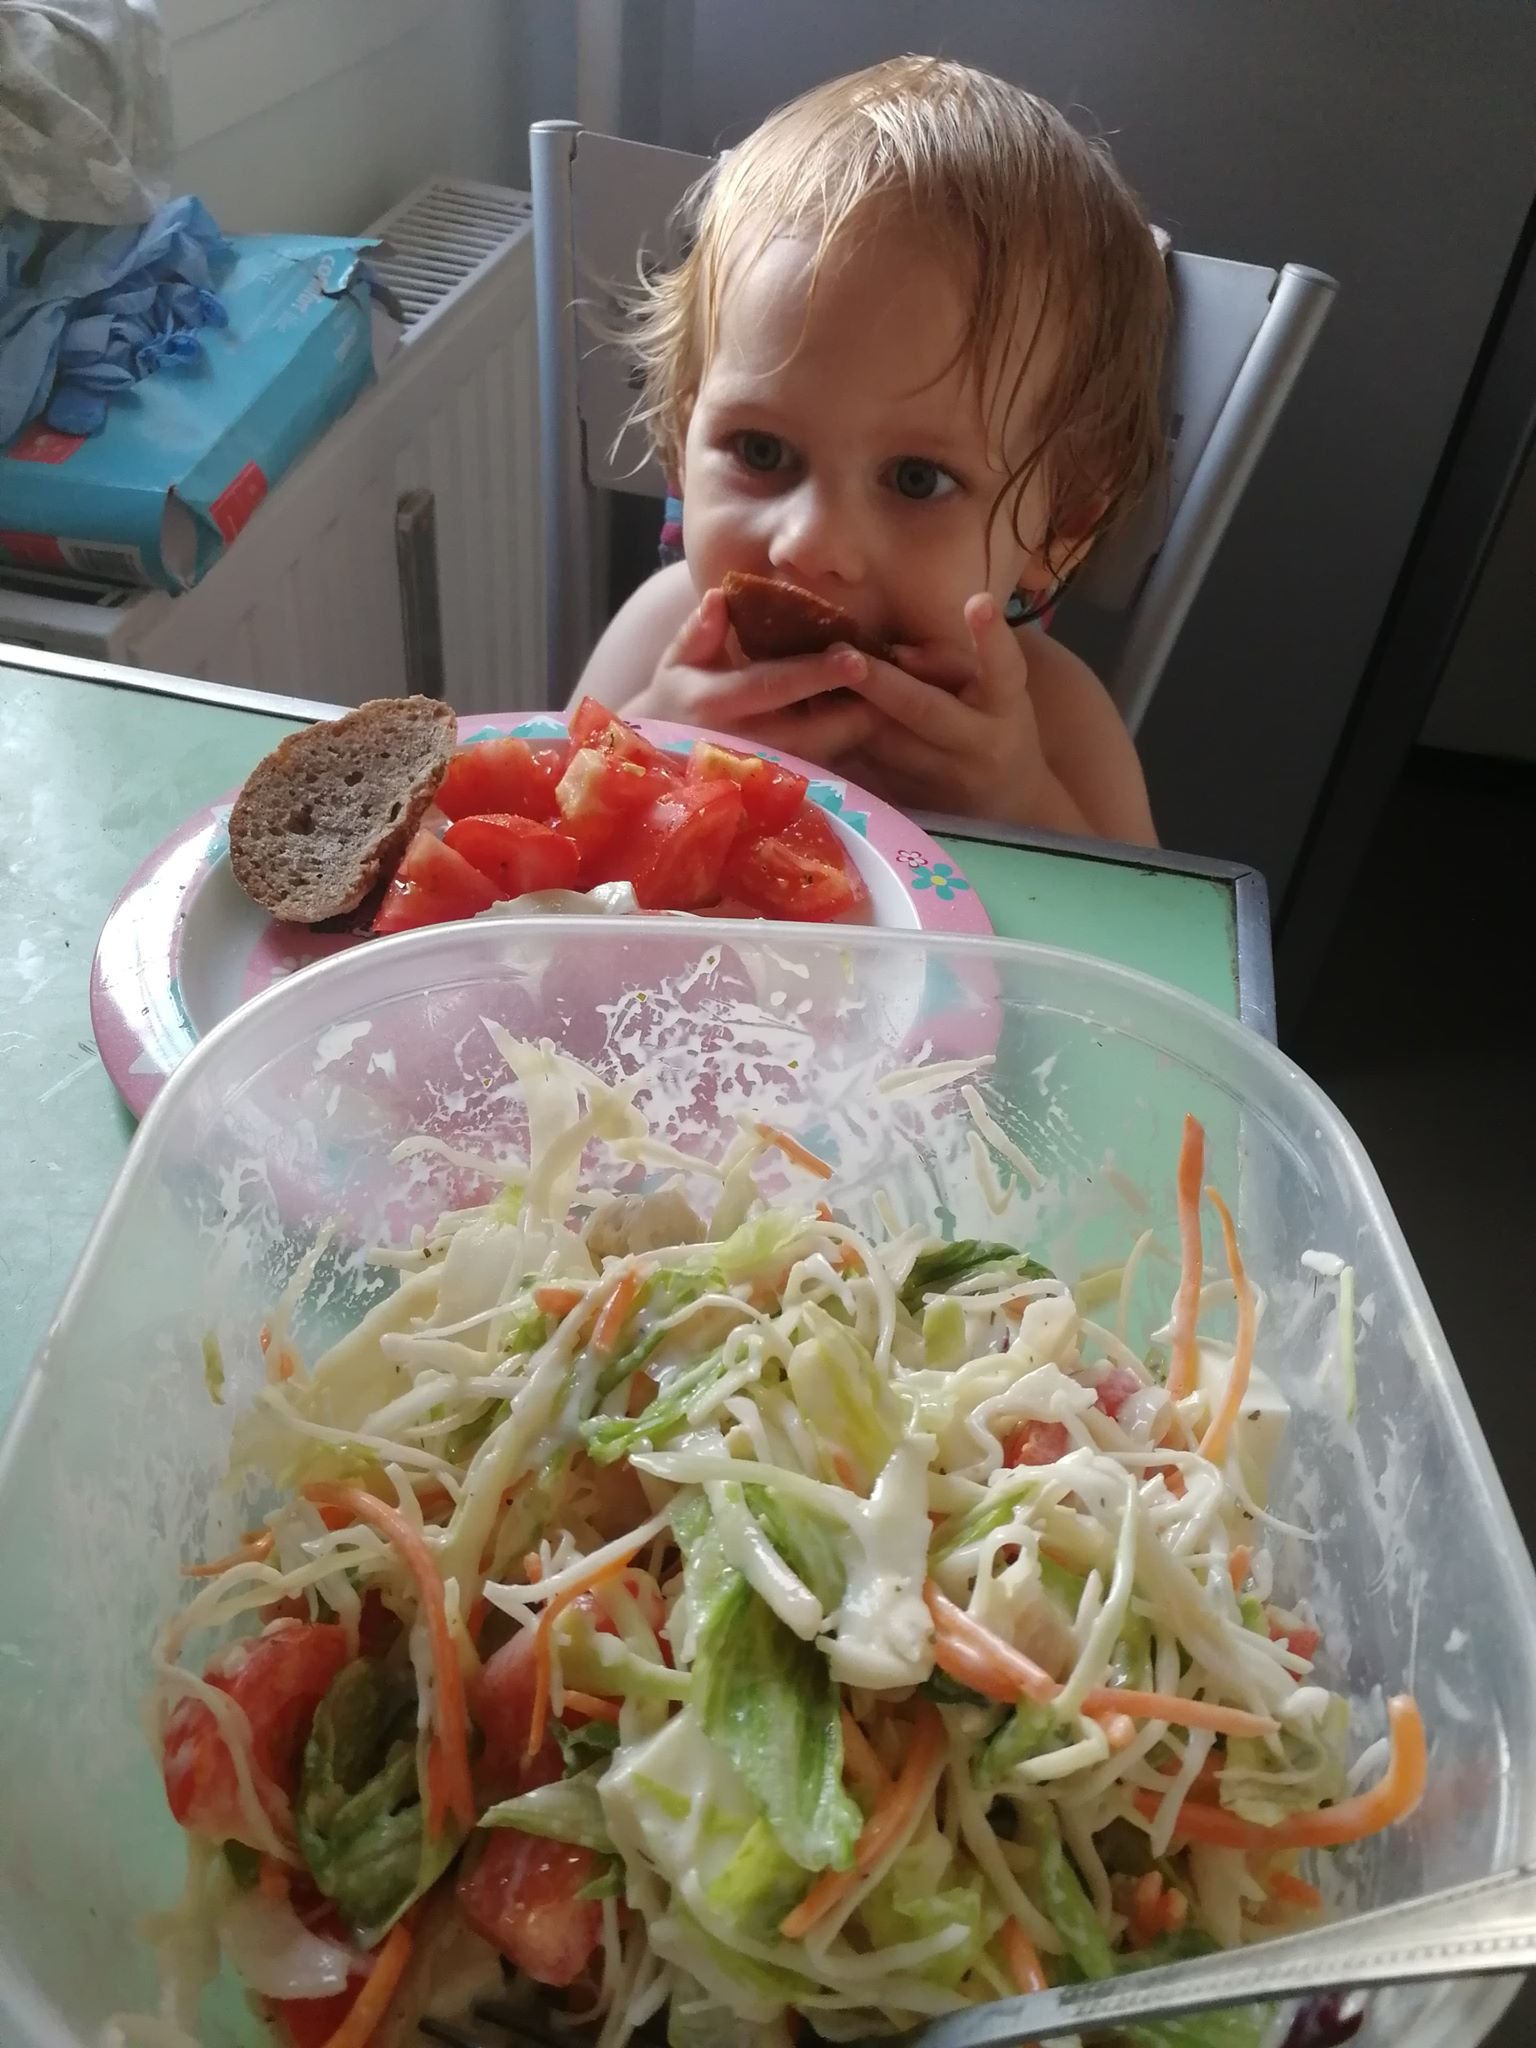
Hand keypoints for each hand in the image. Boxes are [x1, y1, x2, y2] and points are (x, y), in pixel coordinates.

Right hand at [626, 588, 876, 767]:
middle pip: (811, 733)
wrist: (664, 758)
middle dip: (855, 712)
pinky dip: (847, 746)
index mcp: (715, 703)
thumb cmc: (678, 697)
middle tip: (893, 683)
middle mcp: (741, 744)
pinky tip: (868, 721)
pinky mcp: (777, 789)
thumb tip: (720, 597)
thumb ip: (700, 629)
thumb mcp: (678, 660)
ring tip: (889, 700)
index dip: (817, 673)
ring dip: (857, 730)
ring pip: (822, 757)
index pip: (772, 686)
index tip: (856, 658)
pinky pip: (822, 770)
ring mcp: (761, 773)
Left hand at [840, 595, 1064, 826]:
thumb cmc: (998, 724)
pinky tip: (817, 716)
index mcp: (1005, 708)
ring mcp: (943, 780)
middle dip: (880, 682)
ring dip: (847, 710)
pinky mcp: (915, 801)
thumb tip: (896, 653)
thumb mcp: (994, 690)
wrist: (1009, 800)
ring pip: (885, 742)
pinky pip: (870, 766)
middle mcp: (977, 745)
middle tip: (842, 652)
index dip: (992, 637)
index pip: (1004, 669)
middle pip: (924, 710)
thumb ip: (952, 664)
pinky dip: (842, 738)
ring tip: (814, 678)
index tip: (977, 601)